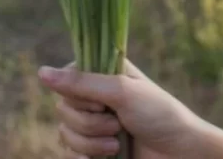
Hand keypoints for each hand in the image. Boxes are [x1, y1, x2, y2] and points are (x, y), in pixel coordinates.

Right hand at [38, 61, 198, 158]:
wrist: (182, 154)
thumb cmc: (159, 116)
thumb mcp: (122, 92)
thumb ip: (81, 83)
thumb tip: (41, 72)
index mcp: (102, 73)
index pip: (65, 77)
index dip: (77, 93)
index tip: (101, 101)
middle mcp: (95, 96)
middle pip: (62, 108)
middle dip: (88, 122)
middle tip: (117, 123)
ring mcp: (94, 124)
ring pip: (65, 132)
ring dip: (91, 142)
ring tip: (118, 143)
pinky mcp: (94, 149)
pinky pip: (71, 152)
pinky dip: (86, 156)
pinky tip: (108, 156)